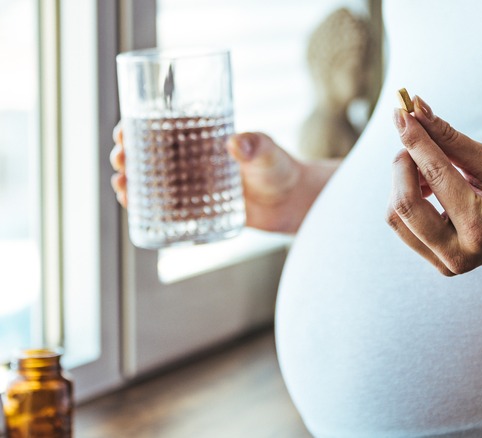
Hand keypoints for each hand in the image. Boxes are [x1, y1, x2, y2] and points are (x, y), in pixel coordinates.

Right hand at [110, 125, 337, 232]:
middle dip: (127, 155)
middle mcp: (192, 161)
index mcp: (202, 138)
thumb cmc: (281, 168)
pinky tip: (134, 209)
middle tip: (120, 160)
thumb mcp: (268, 153)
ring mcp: (193, 186)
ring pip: (153, 182)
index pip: (161, 128)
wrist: (293, 202)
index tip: (123, 131)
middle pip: (149, 155)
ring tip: (122, 186)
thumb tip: (237, 143)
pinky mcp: (199, 210)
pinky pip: (166, 208)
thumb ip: (257, 145)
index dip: (137, 127)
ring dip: (131, 182)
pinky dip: (147, 208)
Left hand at [387, 96, 481, 275]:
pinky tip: (429, 186)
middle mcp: (459, 255)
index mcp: (478, 229)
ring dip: (403, 183)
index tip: (402, 112)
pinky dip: (408, 199)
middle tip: (416, 138)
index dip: (415, 140)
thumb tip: (416, 109)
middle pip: (404, 205)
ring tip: (429, 166)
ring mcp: (447, 264)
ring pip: (396, 217)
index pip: (434, 176)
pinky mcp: (439, 263)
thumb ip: (449, 138)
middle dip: (403, 164)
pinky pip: (405, 227)